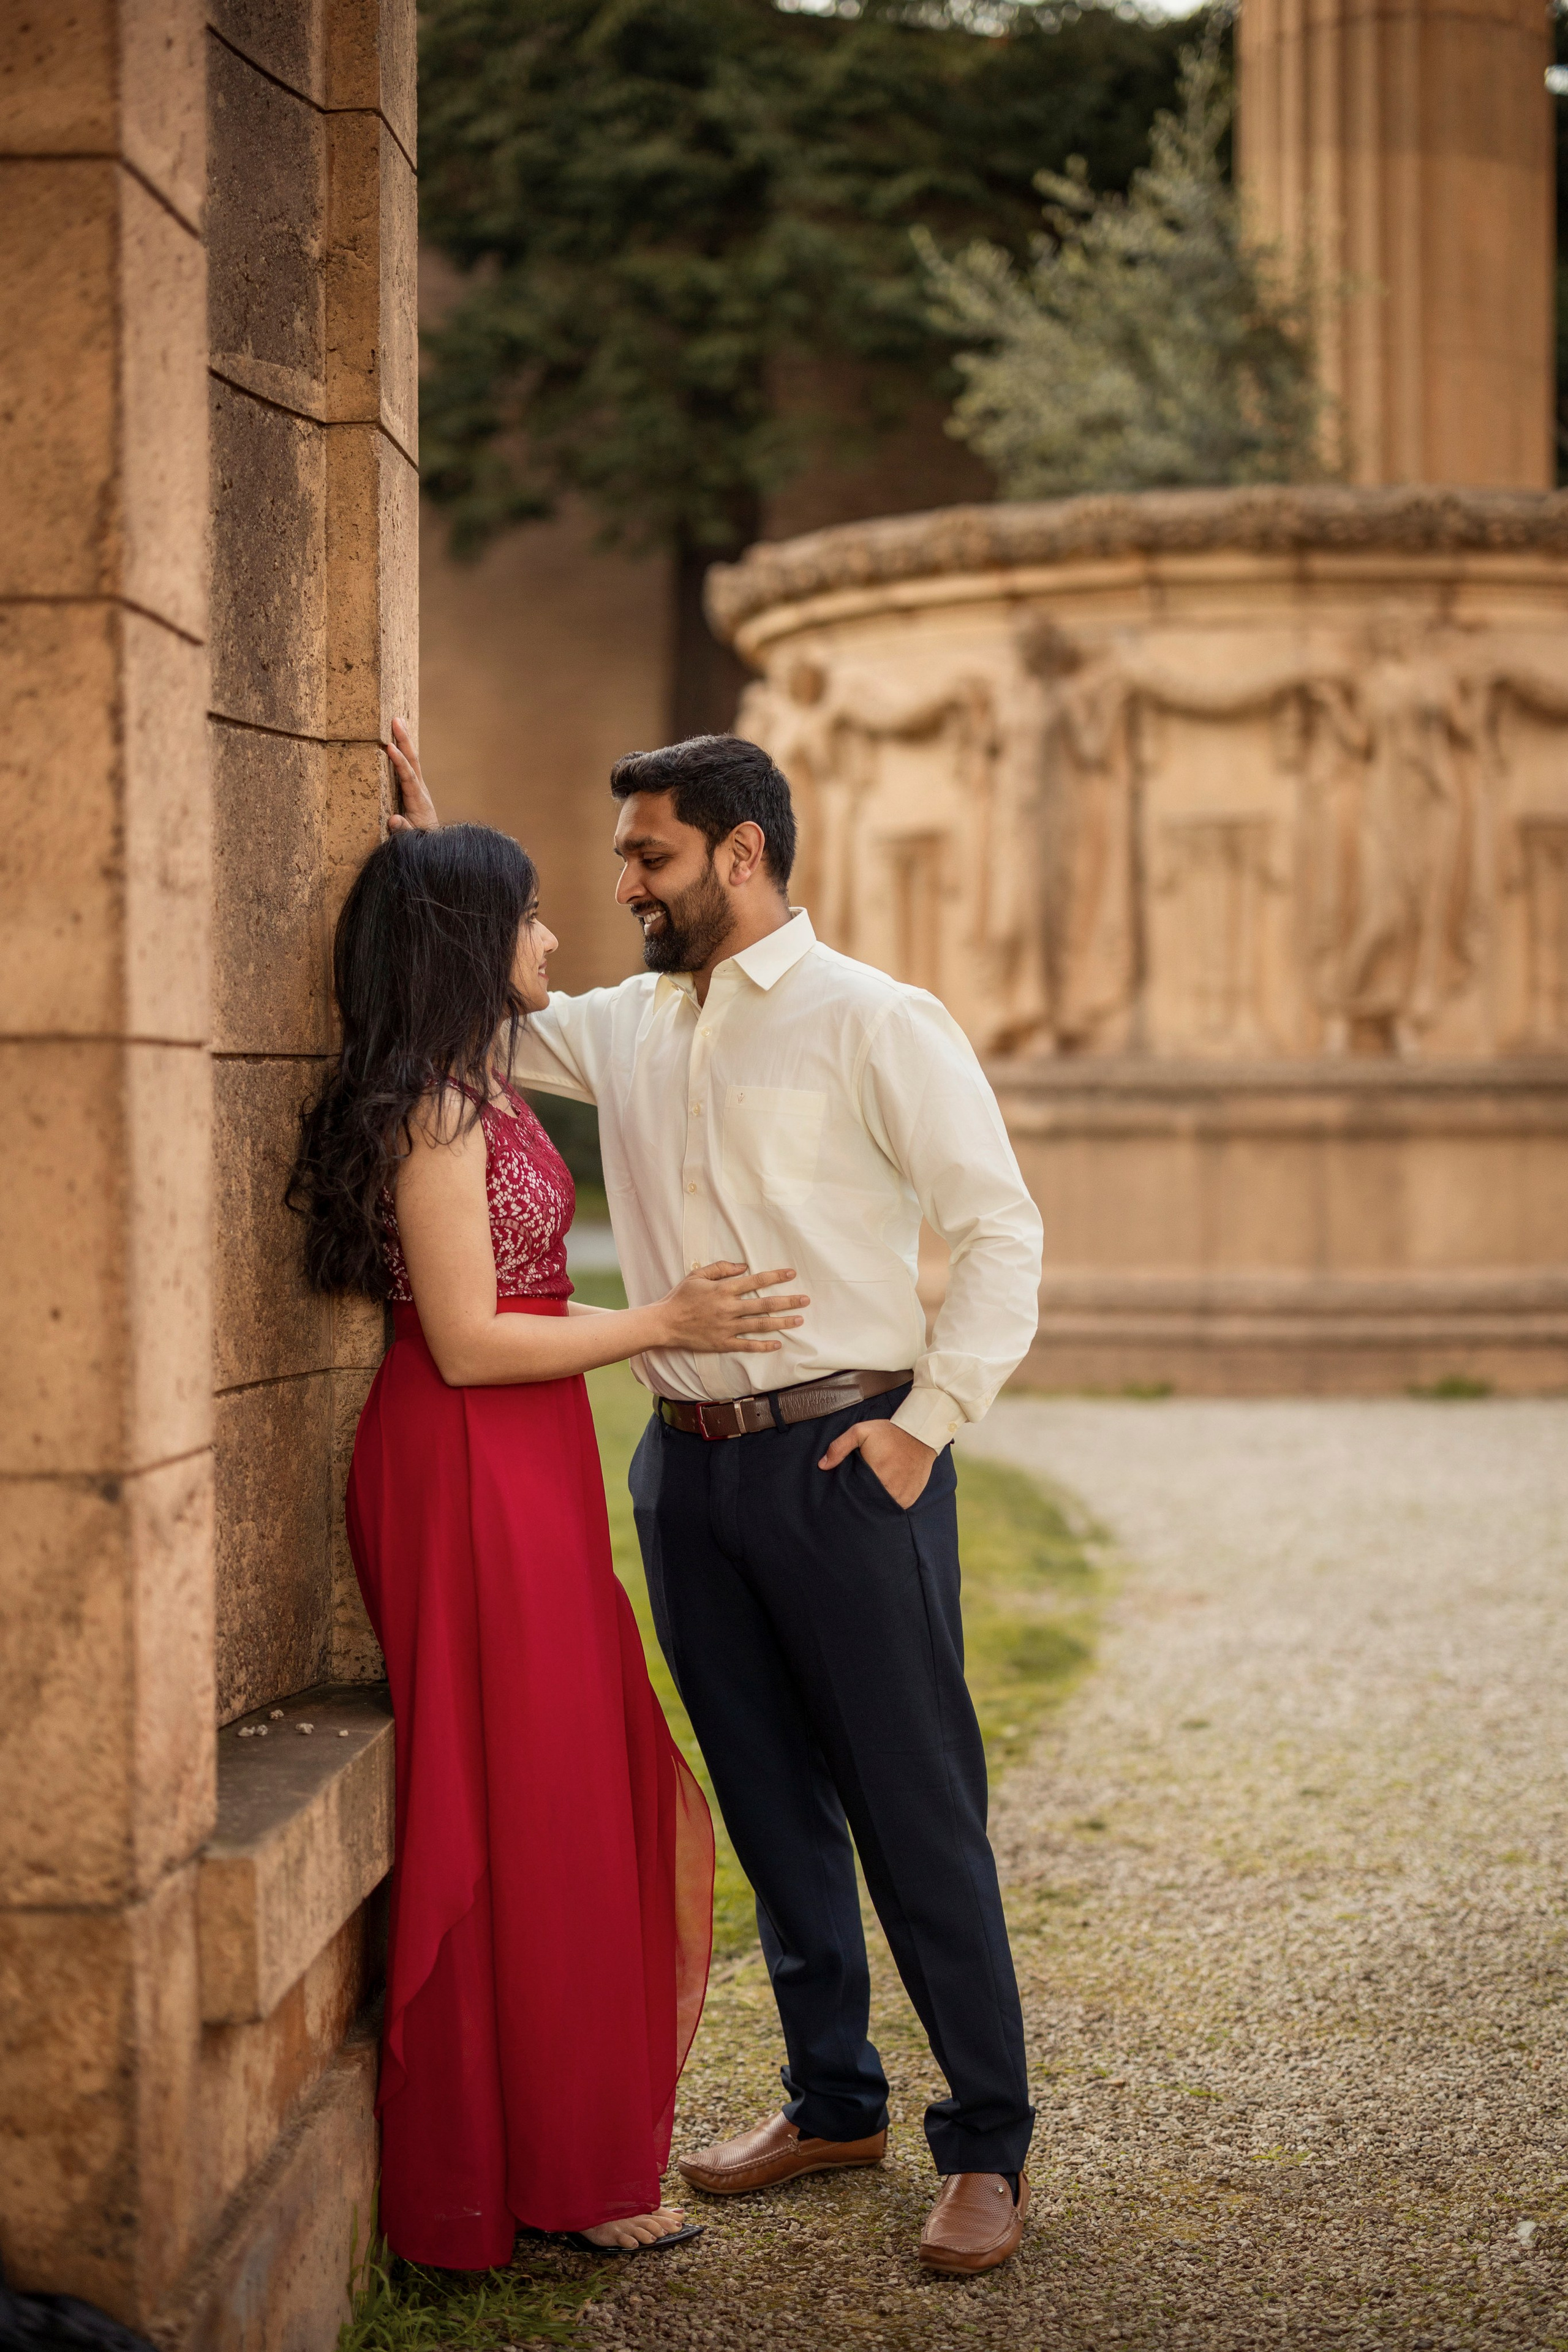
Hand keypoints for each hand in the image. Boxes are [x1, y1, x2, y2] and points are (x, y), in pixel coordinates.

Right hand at [385, 717, 439, 832]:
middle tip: (397, 720)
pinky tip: (398, 739)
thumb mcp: (411, 839)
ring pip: (411, 761)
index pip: (408, 777)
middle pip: (413, 761)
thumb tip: (394, 819)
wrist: (432, 845)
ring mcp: (418, 788)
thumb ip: (403, 830)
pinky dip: (403, 751)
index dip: (399, 762)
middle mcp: (420, 791)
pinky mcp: (414, 789)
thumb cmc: (419, 841)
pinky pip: (408, 766)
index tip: (390, 747)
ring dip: (404, 741)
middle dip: (404, 741)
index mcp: (418, 801)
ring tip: (397, 721)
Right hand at [658, 1263, 809, 1355]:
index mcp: (723, 1290)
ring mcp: (727, 1327)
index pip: (755, 1281)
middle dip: (787, 1301)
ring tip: (799, 1320)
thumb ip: (721, 1268)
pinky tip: (778, 1344)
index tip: (792, 1273)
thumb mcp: (697, 1276)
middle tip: (805, 1300)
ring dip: (781, 1322)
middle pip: (764, 1304)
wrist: (665, 1323)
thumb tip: (744, 1266)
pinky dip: (763, 1346)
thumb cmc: (680, 1297)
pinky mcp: (723, 1343)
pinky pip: (747, 1345)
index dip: (775, 1276)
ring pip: (760, 1324)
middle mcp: (728, 1308)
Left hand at [818, 1418, 936, 1507]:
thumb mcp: (861, 1432)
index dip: (850, 1493)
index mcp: (874, 1475)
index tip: (848, 1489)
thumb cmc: (889, 1433)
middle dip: (863, 1498)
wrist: (920, 1434)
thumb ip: (839, 1447)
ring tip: (874, 1491)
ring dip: (877, 1502)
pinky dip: (890, 1502)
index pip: (855, 1494)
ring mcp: (901, 1496)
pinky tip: (887, 1491)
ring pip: (882, 1507)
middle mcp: (888, 1489)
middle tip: (861, 1489)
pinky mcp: (910, 1498)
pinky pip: (896, 1506)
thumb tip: (822, 1465)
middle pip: (868, 1503)